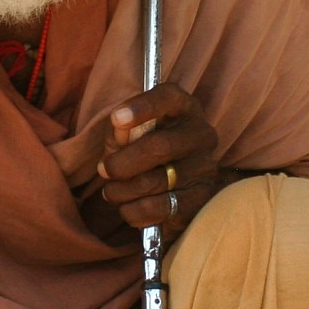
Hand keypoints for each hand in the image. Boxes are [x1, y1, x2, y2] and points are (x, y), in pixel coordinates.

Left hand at [95, 83, 225, 237]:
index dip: (142, 107)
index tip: (117, 118)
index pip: (168, 97)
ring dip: (122, 190)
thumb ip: (120, 129)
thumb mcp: (128, 135)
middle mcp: (202, 135)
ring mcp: (205, 169)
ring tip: (113, 191)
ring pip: (155, 182)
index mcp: (184, 109)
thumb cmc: (143, 153)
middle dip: (122, 163)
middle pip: (159, 146)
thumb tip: (120, 131)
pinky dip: (133, 211)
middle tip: (104, 170)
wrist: (170, 190)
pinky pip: (158, 208)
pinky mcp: (201, 200)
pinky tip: (129, 206)